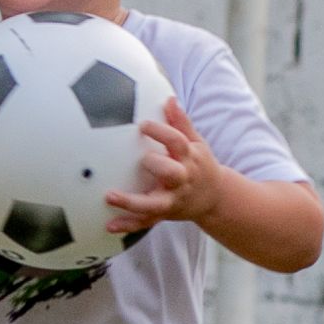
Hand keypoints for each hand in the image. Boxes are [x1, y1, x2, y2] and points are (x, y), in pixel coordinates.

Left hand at [103, 98, 224, 234]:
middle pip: (171, 173)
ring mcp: (173, 200)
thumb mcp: (197, 143)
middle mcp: (182, 179)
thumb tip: (170, 99)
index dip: (162, 132)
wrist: (215, 198)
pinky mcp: (164, 214)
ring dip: (131, 202)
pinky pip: (145, 222)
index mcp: (189, 158)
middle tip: (143, 159)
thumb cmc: (200, 164)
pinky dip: (127, 225)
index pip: (177, 142)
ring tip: (109, 196)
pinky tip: (109, 225)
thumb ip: (181, 122)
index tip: (143, 124)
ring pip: (153, 204)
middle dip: (156, 166)